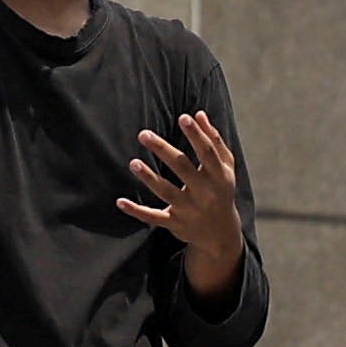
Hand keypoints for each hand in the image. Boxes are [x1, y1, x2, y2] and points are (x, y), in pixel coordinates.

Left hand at [119, 112, 243, 287]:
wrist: (220, 233)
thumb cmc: (220, 190)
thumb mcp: (225, 168)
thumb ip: (214, 140)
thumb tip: (198, 114)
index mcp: (218, 176)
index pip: (206, 152)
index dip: (196, 135)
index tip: (183, 118)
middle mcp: (204, 193)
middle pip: (182, 168)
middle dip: (163, 150)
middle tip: (143, 134)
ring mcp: (188, 209)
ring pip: (166, 192)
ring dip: (149, 177)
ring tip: (133, 162)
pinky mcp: (174, 223)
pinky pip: (153, 217)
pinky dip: (137, 211)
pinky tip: (120, 202)